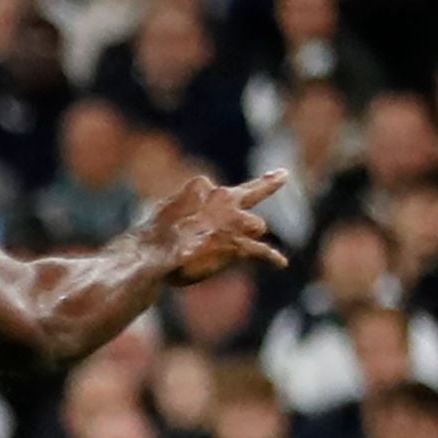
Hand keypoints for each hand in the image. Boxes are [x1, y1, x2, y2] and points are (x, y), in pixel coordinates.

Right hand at [151, 170, 290, 284]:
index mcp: (200, 185)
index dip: (208, 207)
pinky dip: (272, 258)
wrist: (155, 253)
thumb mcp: (167, 211)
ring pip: (256, 224)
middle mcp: (223, 197)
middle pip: (251, 192)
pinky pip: (262, 251)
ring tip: (233, 246)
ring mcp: (234, 220)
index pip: (214, 192)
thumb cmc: (153, 236)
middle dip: (268, 183)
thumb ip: (185, 208)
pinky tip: (280, 263)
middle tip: (283, 175)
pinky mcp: (239, 244)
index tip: (198, 218)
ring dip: (249, 234)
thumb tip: (191, 219)